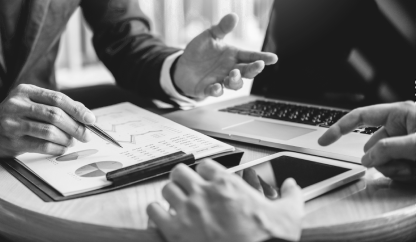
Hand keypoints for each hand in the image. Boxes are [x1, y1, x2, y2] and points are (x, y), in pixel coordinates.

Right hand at [0, 84, 95, 156]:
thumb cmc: (16, 115)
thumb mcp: (31, 102)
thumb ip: (55, 105)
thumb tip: (85, 114)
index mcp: (26, 91)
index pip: (58, 98)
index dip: (77, 109)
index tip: (91, 120)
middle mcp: (18, 104)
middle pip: (55, 115)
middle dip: (75, 127)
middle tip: (86, 136)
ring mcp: (13, 123)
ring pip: (49, 131)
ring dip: (66, 138)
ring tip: (72, 142)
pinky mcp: (12, 141)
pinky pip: (42, 145)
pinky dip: (57, 148)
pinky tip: (62, 148)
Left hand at [147, 159, 303, 241]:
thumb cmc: (267, 240)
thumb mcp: (289, 215)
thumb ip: (291, 195)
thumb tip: (293, 185)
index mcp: (227, 184)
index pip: (204, 164)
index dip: (204, 172)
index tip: (206, 180)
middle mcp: (204, 193)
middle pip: (179, 171)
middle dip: (182, 179)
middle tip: (186, 188)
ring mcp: (188, 210)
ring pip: (166, 189)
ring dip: (170, 196)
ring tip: (176, 204)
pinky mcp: (175, 231)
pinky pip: (154, 212)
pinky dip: (156, 214)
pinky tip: (163, 219)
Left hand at [173, 13, 277, 98]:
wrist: (182, 66)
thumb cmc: (199, 51)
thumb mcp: (209, 36)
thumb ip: (221, 28)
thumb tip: (233, 16)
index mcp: (233, 55)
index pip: (250, 56)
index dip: (262, 57)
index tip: (273, 58)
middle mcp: (230, 69)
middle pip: (247, 71)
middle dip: (254, 69)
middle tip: (258, 66)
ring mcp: (221, 80)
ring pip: (235, 84)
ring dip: (236, 80)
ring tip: (232, 74)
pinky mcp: (208, 89)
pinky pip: (215, 92)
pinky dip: (217, 90)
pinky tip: (217, 87)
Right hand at [318, 101, 415, 181]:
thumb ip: (387, 149)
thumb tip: (367, 159)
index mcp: (399, 114)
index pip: (361, 117)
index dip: (340, 128)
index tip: (324, 141)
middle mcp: (400, 128)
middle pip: (371, 147)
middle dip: (382, 159)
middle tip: (403, 163)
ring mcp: (404, 145)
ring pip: (380, 162)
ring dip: (394, 170)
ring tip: (413, 168)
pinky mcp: (409, 159)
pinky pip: (393, 171)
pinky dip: (402, 175)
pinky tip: (415, 172)